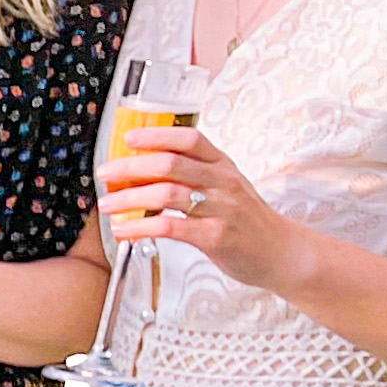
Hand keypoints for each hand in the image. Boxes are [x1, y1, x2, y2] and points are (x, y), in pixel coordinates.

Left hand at [106, 124, 304, 292]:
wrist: (282, 252)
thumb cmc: (246, 220)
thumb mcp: (226, 187)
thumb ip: (193, 175)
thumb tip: (143, 169)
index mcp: (223, 165)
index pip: (189, 139)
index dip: (157, 135)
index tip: (128, 138)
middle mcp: (223, 182)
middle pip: (170, 164)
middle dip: (131, 167)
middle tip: (105, 174)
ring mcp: (221, 208)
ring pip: (167, 193)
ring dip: (129, 198)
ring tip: (107, 205)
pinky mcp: (216, 236)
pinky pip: (172, 227)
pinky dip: (141, 227)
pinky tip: (124, 230)